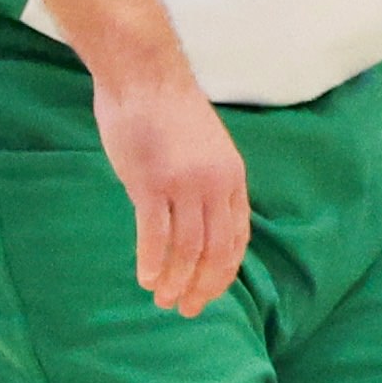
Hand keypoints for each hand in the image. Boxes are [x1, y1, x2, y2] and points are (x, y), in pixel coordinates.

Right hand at [96, 65, 253, 313]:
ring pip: (186, 248)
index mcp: (232, 177)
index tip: (210, 292)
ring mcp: (184, 184)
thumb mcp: (205, 148)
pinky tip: (146, 279)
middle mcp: (214, 185)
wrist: (144, 73)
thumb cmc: (167, 110)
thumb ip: (206, 183)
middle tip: (188, 309)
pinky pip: (155, 234)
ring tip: (163, 301)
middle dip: (203, 285)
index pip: (237, 237)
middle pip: (215, 250)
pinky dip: (152, 262)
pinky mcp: (151, 182)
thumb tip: (197, 219)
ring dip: (175, 280)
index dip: (224, 271)